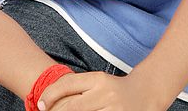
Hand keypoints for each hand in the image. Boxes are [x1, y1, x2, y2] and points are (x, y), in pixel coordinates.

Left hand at [38, 71, 157, 110]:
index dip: (49, 96)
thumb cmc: (116, 89)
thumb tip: (49, 103)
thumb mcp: (98, 83)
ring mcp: (114, 109)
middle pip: (71, 107)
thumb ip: (78, 90)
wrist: (147, 93)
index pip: (67, 85)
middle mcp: (105, 93)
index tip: (40, 106)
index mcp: (98, 79)